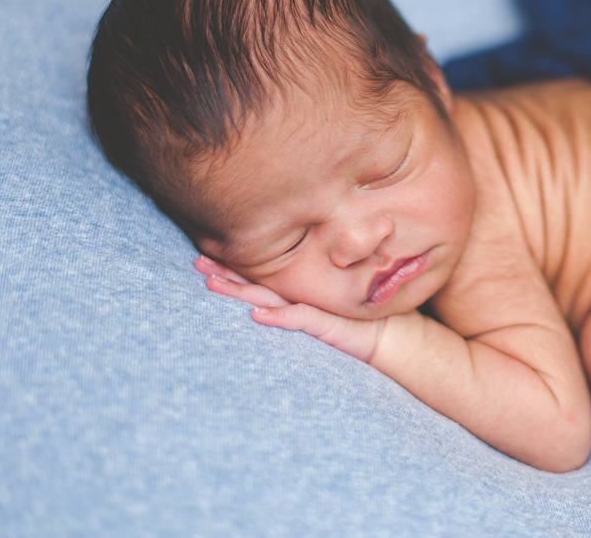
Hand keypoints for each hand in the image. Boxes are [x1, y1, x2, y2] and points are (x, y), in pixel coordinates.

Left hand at [194, 255, 386, 362]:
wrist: (393, 336)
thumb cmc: (361, 321)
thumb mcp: (328, 308)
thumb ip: (303, 301)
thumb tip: (267, 297)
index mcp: (301, 290)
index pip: (261, 275)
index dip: (235, 265)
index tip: (207, 253)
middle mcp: (304, 295)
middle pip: (257, 281)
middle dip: (226, 272)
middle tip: (197, 261)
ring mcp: (314, 308)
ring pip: (269, 296)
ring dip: (240, 290)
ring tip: (211, 283)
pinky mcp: (327, 325)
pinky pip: (298, 319)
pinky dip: (277, 316)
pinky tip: (256, 315)